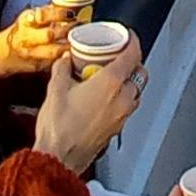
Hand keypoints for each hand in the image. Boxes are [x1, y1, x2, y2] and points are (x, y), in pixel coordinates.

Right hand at [0, 2, 75, 77]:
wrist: (3, 53)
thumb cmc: (22, 31)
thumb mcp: (29, 17)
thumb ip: (47, 12)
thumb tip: (69, 3)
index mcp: (26, 21)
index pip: (42, 15)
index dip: (58, 14)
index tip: (72, 13)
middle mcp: (28, 37)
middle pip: (49, 35)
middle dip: (67, 30)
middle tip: (81, 26)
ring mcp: (32, 53)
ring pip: (53, 52)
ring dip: (69, 46)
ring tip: (80, 41)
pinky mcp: (37, 66)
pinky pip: (54, 62)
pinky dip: (66, 58)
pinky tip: (75, 54)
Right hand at [31, 43, 143, 173]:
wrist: (59, 159)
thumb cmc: (59, 129)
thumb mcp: (55, 88)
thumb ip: (63, 68)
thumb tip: (66, 60)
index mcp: (111, 82)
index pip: (133, 54)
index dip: (132, 40)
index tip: (127, 36)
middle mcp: (123, 98)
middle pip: (140, 73)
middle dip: (132, 62)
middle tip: (117, 56)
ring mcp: (122, 116)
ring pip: (136, 92)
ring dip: (128, 82)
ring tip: (109, 77)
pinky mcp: (117, 129)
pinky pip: (128, 107)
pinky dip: (122, 98)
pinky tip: (103, 98)